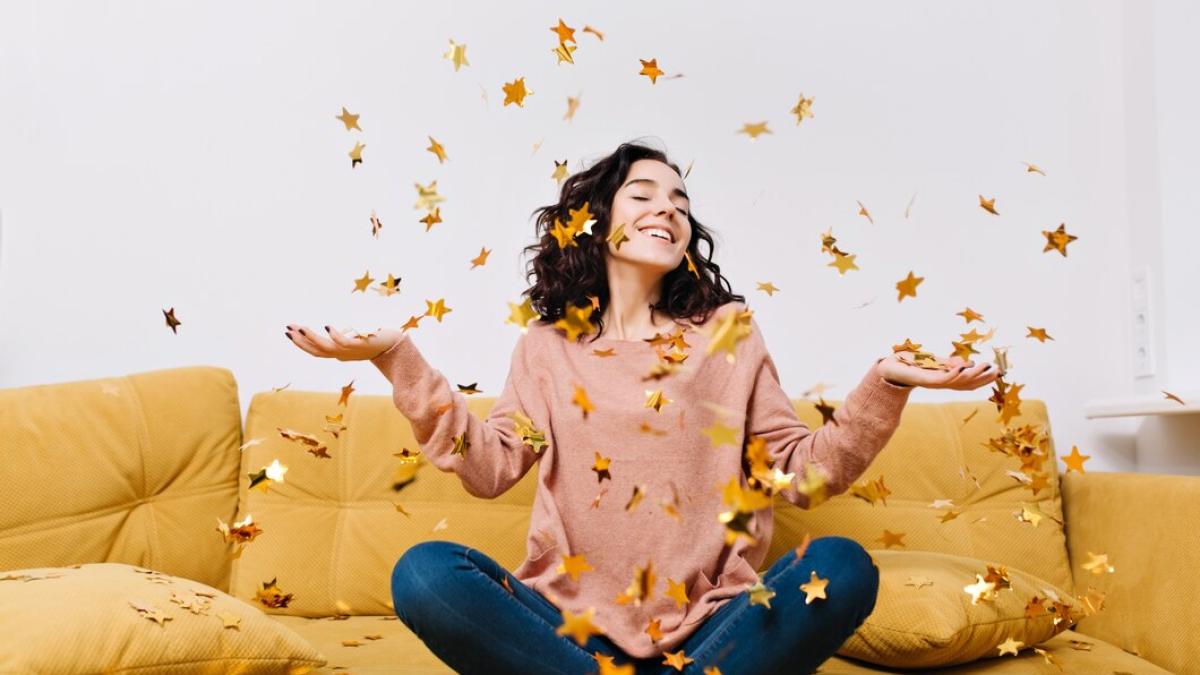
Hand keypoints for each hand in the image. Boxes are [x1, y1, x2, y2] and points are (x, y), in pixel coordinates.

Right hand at [285, 324, 405, 360]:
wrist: (395, 345)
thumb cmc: (373, 339)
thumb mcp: (353, 338)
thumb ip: (341, 336)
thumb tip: (328, 330)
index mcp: (339, 353)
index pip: (315, 351)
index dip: (301, 343)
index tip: (289, 331)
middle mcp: (342, 355)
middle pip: (316, 351)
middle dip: (300, 341)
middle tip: (287, 329)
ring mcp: (351, 352)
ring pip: (326, 348)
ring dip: (312, 338)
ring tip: (300, 328)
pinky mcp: (361, 346)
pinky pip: (344, 343)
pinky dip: (334, 335)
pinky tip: (327, 326)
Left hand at [877, 352, 1002, 390]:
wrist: (888, 367)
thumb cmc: (910, 364)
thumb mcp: (934, 362)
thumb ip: (949, 363)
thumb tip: (967, 364)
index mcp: (944, 380)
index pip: (968, 383)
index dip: (983, 379)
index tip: (998, 372)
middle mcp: (941, 384)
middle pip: (967, 385)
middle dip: (983, 379)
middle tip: (998, 371)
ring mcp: (933, 383)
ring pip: (958, 382)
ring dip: (973, 375)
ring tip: (985, 366)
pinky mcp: (925, 380)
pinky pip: (942, 379)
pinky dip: (955, 374)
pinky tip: (964, 367)